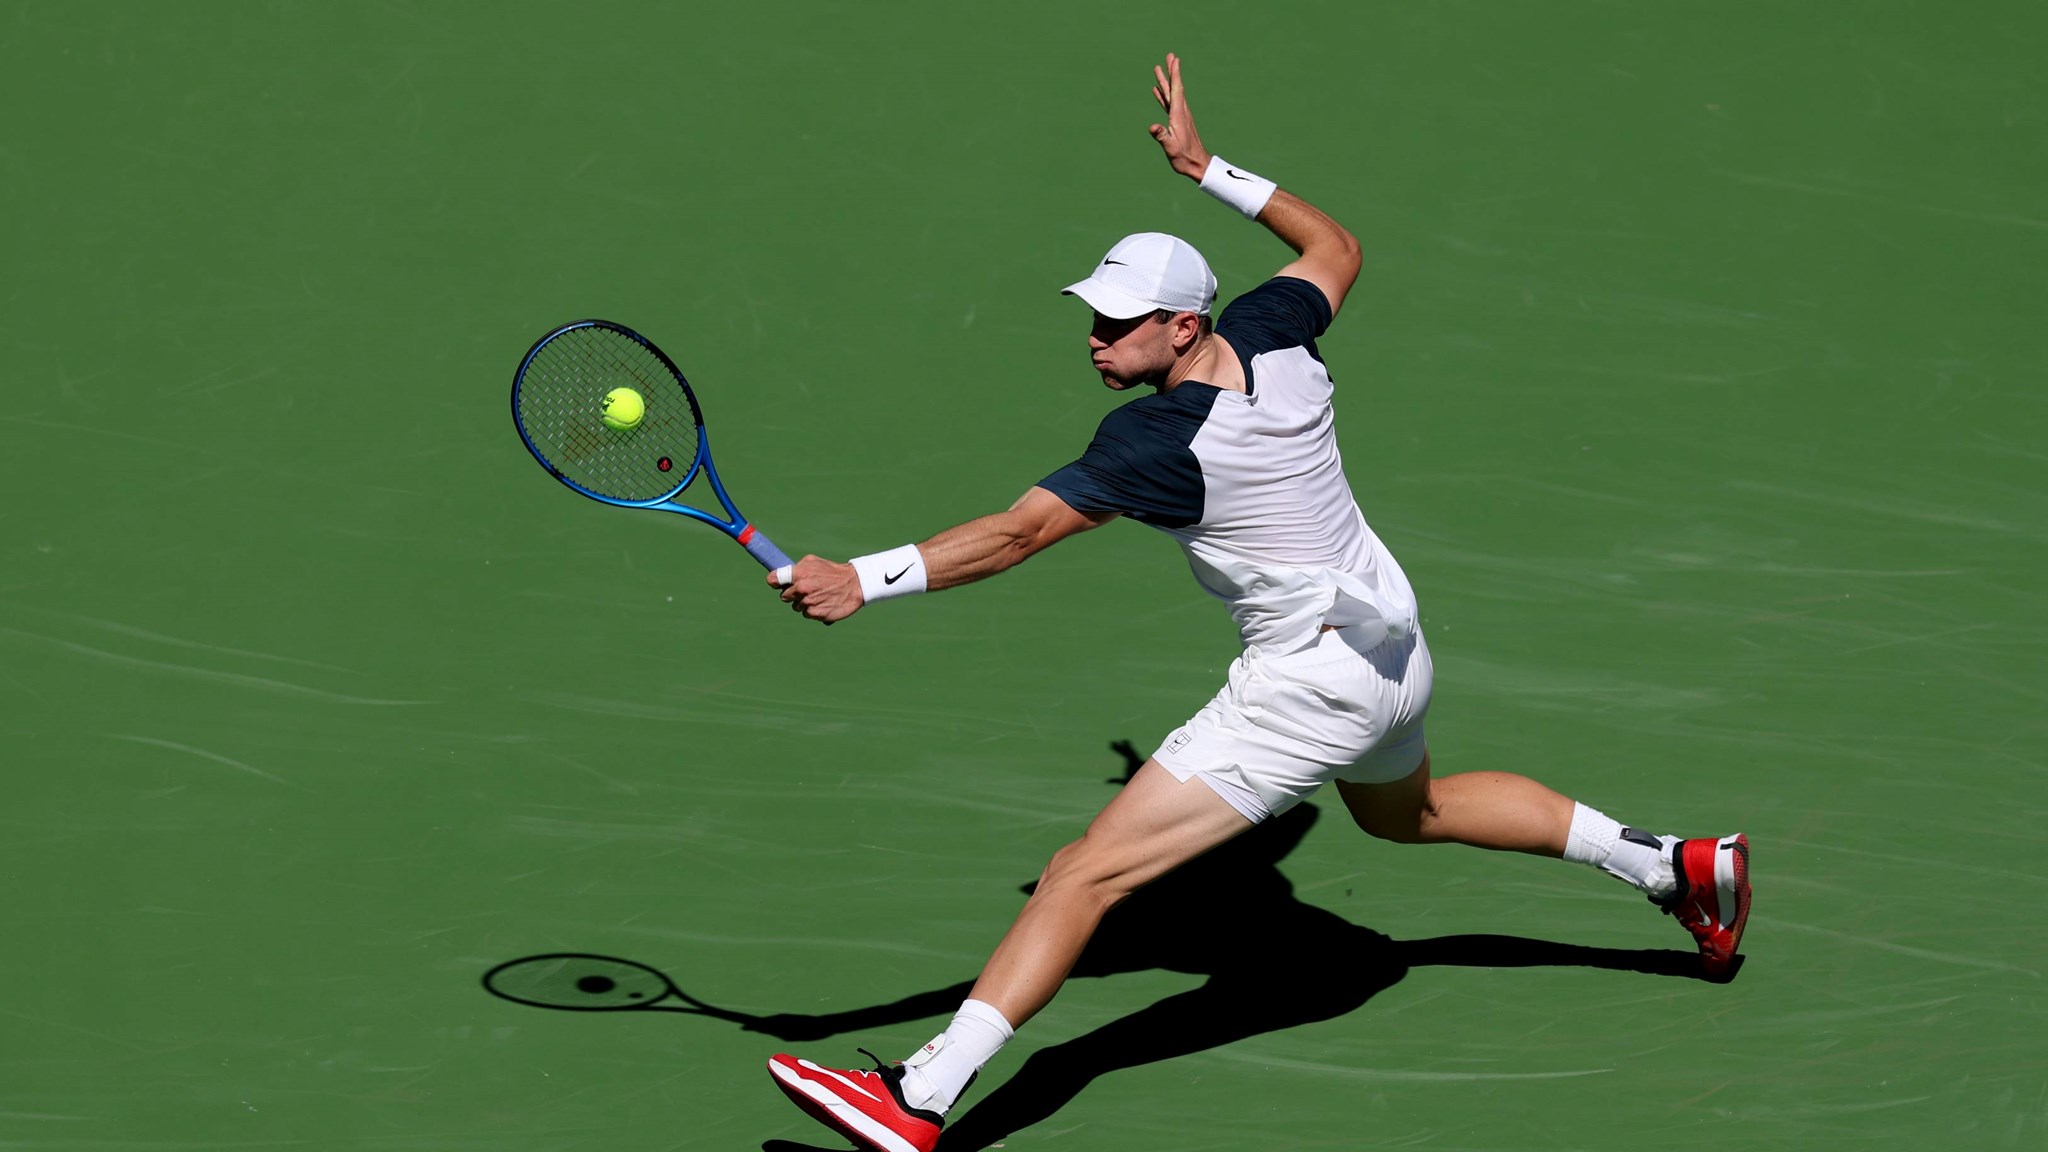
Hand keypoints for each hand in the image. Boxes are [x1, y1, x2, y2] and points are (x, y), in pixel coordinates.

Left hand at [769, 555, 862, 624]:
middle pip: (784, 596)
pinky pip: (807, 614)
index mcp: (799, 573)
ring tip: (818, 596)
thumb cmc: (832, 572)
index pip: (774, 579)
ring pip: (796, 606)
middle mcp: (802, 588)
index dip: (774, 582)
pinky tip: (823, 603)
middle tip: (806, 590)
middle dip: (792, 594)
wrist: (854, 585)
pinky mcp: (816, 613)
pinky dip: (813, 610)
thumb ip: (796, 568)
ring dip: (804, 603)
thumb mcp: (814, 562)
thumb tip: (781, 575)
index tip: (776, 583)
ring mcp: (808, 602)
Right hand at [1147, 53, 1211, 180]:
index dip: (1175, 74)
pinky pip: (1169, 104)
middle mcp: (1180, 112)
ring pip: (1171, 94)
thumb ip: (1161, 136)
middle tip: (1169, 56)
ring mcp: (1179, 116)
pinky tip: (1157, 91)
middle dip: (1171, 71)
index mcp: (1178, 115)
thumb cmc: (1184, 157)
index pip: (1176, 90)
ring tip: (1159, 69)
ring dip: (1165, 81)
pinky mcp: (1177, 121)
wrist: (1197, 164)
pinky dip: (1163, 95)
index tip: (1175, 59)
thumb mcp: (1170, 147)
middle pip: (1174, 87)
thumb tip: (1152, 127)